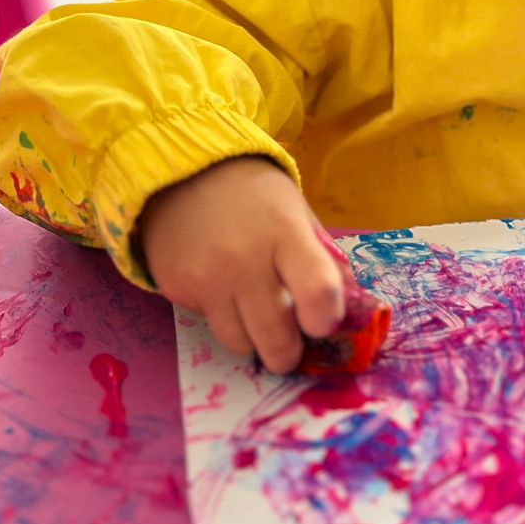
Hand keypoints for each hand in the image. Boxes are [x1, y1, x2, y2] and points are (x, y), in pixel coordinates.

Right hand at [139, 157, 344, 373]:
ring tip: (253, 312)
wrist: (183, 170)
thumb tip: (347, 303)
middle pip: (276, 338)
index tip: (322, 323)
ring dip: (252, 338)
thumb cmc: (251, 193)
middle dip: (288, 353)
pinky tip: (220, 287)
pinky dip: (220, 317)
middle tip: (289, 346)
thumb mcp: (296, 211)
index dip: (325, 320)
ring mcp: (205, 277)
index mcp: (284, 232)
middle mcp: (243, 259)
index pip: (317, 293)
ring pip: (239, 344)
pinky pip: (208, 324)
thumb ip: (322, 257)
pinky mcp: (176, 288)